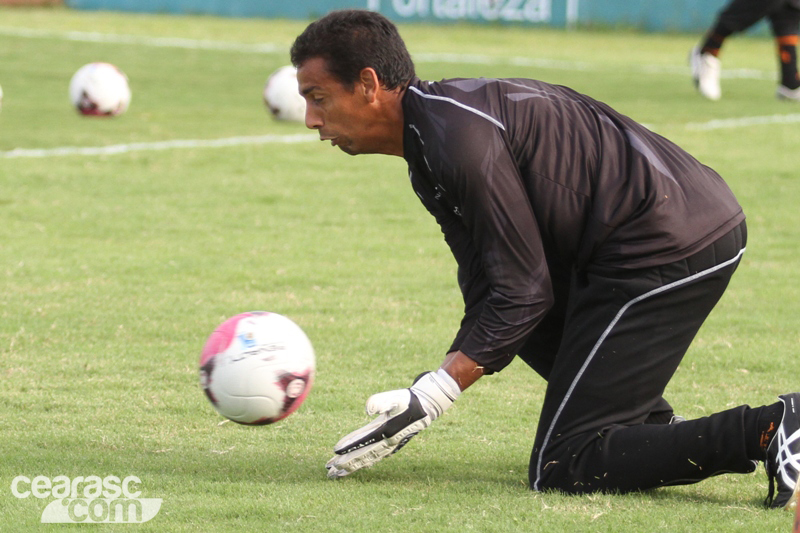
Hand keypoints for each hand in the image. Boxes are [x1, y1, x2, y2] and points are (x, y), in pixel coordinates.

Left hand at [325, 369, 459, 477]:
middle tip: (329, 473)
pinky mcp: (392, 442)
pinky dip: (364, 460)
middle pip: (362, 457)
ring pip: (367, 458)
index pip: (362, 444)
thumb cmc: (410, 400)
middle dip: (345, 465)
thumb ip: (380, 402)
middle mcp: (387, 442)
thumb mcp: (395, 398)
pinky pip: (374, 455)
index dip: (347, 449)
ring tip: (339, 473)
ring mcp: (390, 444)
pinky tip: (361, 464)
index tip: (333, 455)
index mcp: (385, 433)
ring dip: (353, 466)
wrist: (428, 404)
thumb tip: (367, 409)